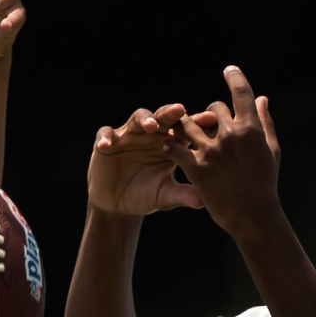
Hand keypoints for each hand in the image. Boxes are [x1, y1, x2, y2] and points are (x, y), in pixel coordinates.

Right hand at [87, 104, 212, 216]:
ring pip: (138, 118)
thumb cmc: (145, 196)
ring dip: (144, 119)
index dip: (196, 122)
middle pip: (162, 117)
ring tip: (151, 126)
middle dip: (170, 113)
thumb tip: (202, 202)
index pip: (184, 128)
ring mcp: (129, 135)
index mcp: (170, 143)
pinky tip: (106, 146)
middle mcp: (151, 134)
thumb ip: (181, 195)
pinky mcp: (107, 142)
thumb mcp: (164, 196)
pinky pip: (105, 134)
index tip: (210, 120)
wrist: (117, 205)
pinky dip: (105, 138)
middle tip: (180, 111)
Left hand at [164, 66, 280, 234]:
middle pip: (214, 108)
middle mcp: (230, 135)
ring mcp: (212, 151)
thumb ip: (264, 123)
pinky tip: (169, 148)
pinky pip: (176, 149)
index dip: (235, 78)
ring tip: (183, 130)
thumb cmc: (265, 185)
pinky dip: (172, 146)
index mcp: (251, 128)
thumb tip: (262, 98)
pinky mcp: (196, 168)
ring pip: (190, 124)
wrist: (252, 217)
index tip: (229, 70)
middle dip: (211, 113)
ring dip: (186, 125)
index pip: (242, 93)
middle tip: (209, 123)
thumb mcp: (270, 151)